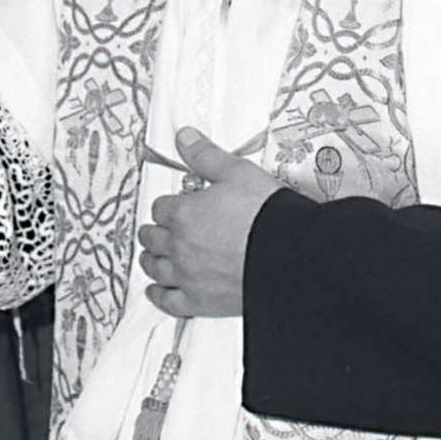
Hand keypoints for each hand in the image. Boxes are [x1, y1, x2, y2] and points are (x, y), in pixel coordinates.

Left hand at [137, 127, 279, 317]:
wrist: (289, 256)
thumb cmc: (267, 217)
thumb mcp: (237, 173)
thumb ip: (206, 155)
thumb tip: (185, 138)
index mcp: (184, 214)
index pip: (161, 207)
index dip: (167, 204)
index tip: (174, 204)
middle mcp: (180, 246)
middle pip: (153, 237)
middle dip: (154, 230)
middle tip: (158, 228)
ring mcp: (188, 275)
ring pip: (155, 268)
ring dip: (151, 259)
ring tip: (151, 255)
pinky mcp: (201, 301)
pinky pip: (168, 301)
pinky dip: (158, 295)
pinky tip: (156, 291)